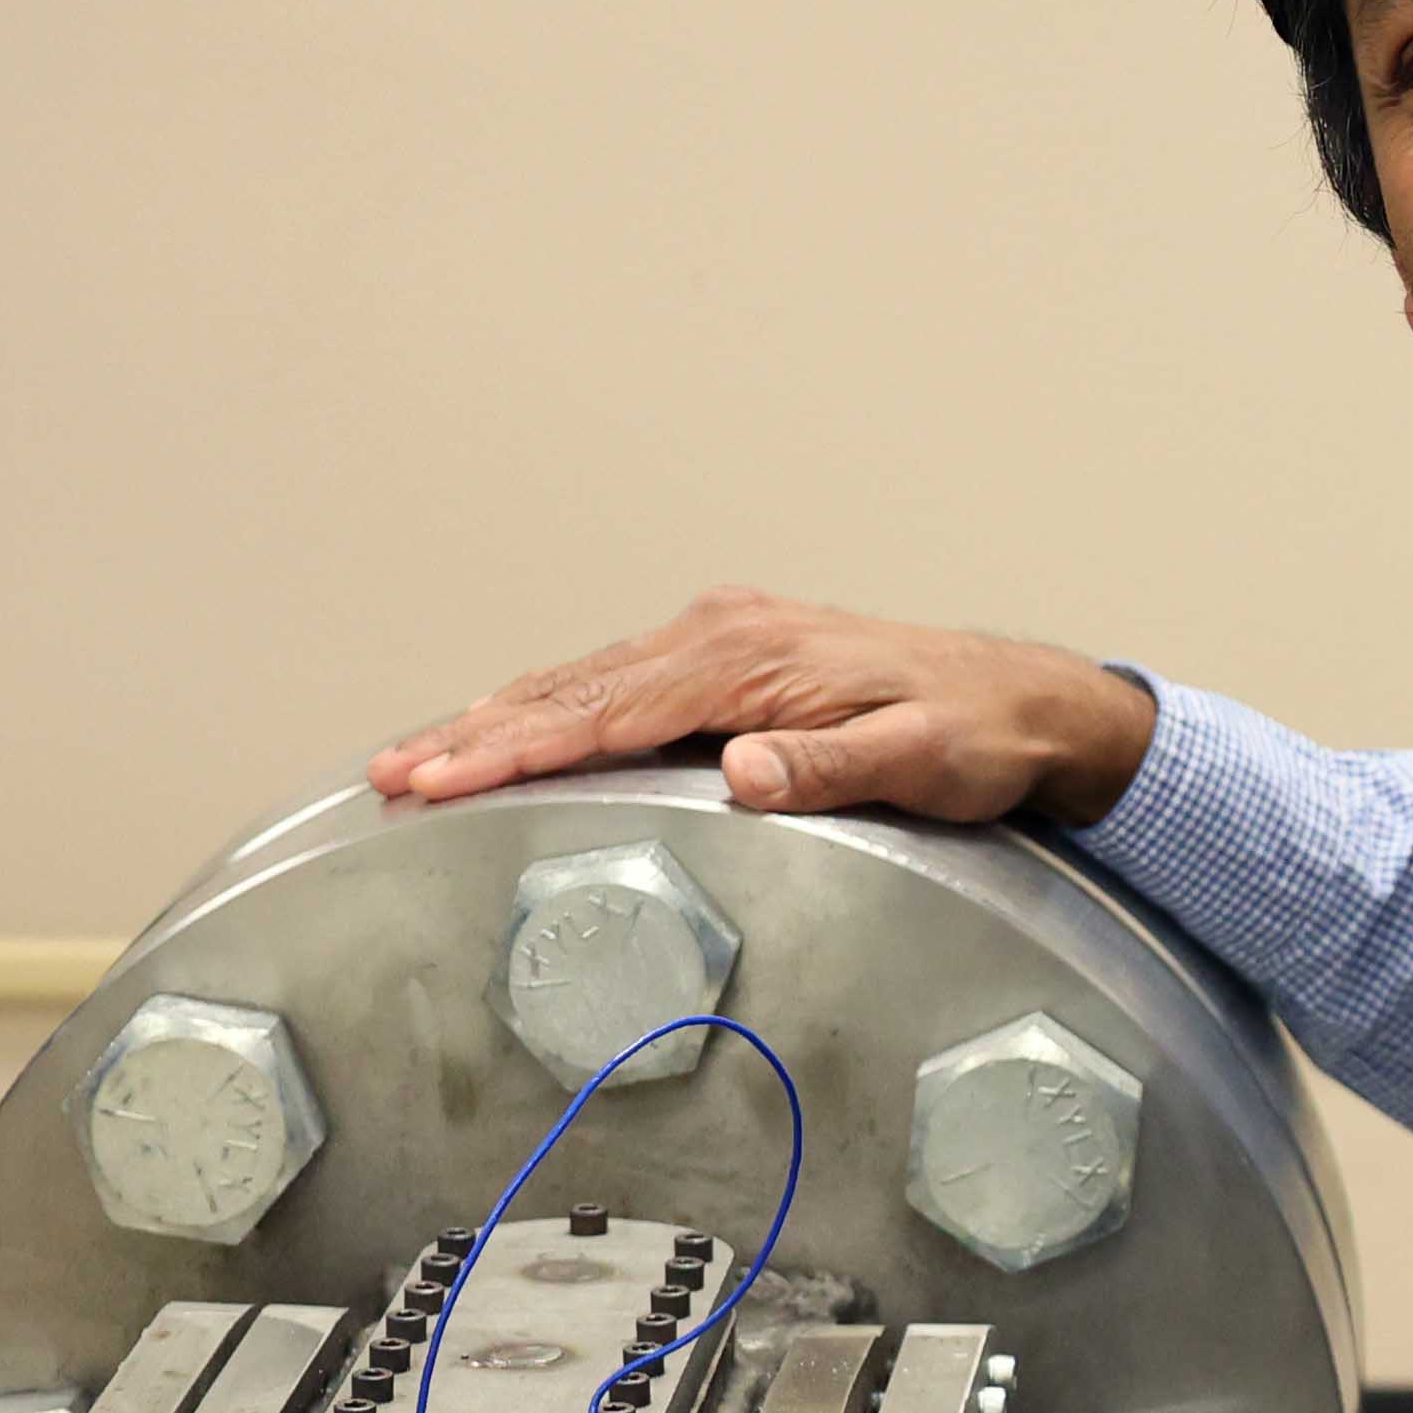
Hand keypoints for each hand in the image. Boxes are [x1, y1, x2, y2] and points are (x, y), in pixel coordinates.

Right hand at [371, 590, 1160, 826]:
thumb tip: (743, 771)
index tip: (443, 776)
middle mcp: (720, 636)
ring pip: (581, 683)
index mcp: (749, 658)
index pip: (607, 712)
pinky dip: (546, 710)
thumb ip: (830, 765)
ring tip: (413, 761)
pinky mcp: (726, 659)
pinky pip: (613, 685)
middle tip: (388, 776)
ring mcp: (719, 642)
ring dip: (494, 721)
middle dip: (472, 734)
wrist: (1024, 701)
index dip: (516, 748)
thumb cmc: (975, 732)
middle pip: (571, 691)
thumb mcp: (920, 758)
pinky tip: (502, 733)